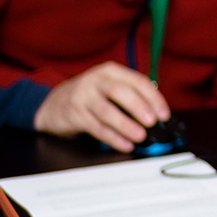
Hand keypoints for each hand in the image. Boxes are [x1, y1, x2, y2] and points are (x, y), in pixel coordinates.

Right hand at [34, 62, 169, 152]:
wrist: (52, 104)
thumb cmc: (89, 96)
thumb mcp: (108, 88)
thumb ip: (130, 96)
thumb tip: (156, 114)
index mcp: (111, 72)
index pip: (138, 81)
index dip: (154, 98)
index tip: (164, 114)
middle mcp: (96, 81)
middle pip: (121, 92)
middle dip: (140, 108)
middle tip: (152, 122)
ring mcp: (82, 97)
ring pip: (107, 112)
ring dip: (126, 125)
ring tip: (141, 136)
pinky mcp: (74, 114)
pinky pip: (96, 128)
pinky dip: (112, 138)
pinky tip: (124, 144)